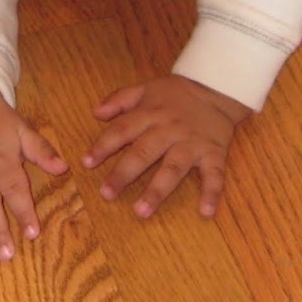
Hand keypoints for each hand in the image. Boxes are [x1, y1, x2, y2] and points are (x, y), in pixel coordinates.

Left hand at [81, 75, 250, 218]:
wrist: (216, 88)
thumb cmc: (175, 94)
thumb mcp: (145, 89)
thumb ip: (119, 99)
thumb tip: (95, 113)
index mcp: (150, 114)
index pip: (122, 130)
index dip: (103, 146)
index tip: (86, 163)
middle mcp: (169, 130)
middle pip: (144, 152)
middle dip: (124, 173)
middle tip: (106, 194)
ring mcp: (192, 143)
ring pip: (173, 169)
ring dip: (158, 191)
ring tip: (142, 211)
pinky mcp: (214, 153)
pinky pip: (215, 175)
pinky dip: (212, 193)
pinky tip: (206, 212)